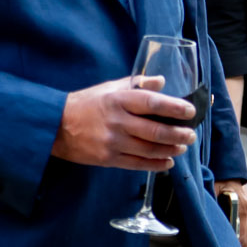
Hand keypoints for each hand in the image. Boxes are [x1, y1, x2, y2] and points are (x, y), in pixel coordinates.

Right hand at [52, 76, 196, 170]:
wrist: (55, 126)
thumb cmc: (85, 104)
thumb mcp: (109, 87)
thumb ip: (136, 84)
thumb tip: (161, 81)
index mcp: (118, 100)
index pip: (152, 103)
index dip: (174, 107)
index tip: (190, 111)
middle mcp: (118, 122)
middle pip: (155, 131)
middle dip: (178, 134)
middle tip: (191, 135)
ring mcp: (113, 143)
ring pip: (149, 150)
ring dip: (170, 150)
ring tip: (182, 147)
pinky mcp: (108, 159)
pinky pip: (138, 164)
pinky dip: (155, 165)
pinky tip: (167, 162)